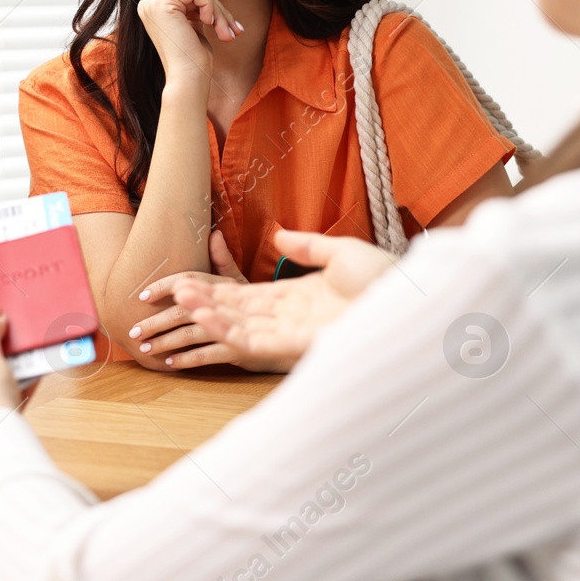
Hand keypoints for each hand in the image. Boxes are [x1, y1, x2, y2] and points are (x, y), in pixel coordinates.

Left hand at [129, 230, 250, 370]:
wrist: (285, 338)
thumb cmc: (258, 308)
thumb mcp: (242, 283)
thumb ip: (224, 261)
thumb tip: (215, 234)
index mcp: (226, 287)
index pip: (190, 281)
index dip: (165, 287)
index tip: (142, 295)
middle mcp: (229, 306)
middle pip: (184, 311)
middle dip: (157, 321)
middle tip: (134, 329)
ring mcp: (234, 330)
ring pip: (192, 334)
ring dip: (166, 342)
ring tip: (146, 348)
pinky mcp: (240, 352)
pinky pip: (208, 355)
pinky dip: (188, 359)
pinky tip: (170, 363)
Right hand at [135, 0, 243, 85]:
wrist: (188, 77)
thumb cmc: (194, 60)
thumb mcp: (193, 28)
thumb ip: (195, 11)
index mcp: (154, 11)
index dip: (213, 11)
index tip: (231, 29)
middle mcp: (148, 6)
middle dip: (219, 12)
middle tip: (235, 32)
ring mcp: (152, 5)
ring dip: (219, 13)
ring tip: (227, 34)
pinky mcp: (161, 5)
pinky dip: (210, 7)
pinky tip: (210, 24)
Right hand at [173, 228, 395, 368]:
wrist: (415, 300)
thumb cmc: (387, 279)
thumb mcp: (341, 252)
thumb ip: (307, 245)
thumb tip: (278, 235)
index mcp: (294, 297)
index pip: (241, 295)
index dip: (209, 290)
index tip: (179, 285)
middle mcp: (287, 317)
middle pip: (230, 311)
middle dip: (196, 306)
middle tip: (164, 298)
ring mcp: (290, 332)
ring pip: (235, 325)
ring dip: (205, 313)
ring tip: (178, 300)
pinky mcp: (296, 345)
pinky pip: (252, 340)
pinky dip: (225, 329)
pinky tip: (203, 316)